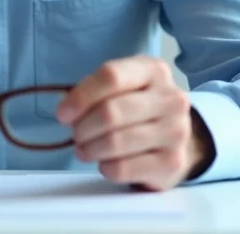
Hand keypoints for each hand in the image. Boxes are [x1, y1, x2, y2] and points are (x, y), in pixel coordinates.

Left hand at [56, 55, 212, 190]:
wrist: (176, 139)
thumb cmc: (139, 107)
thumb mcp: (123, 87)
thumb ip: (96, 91)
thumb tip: (67, 111)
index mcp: (154, 70)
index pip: (111, 76)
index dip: (81, 96)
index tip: (63, 113)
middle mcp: (171, 98)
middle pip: (111, 112)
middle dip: (83, 127)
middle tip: (76, 135)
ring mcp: (176, 132)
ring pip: (115, 142)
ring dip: (90, 149)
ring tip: (86, 149)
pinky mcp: (172, 163)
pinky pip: (123, 168)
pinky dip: (105, 167)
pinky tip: (106, 162)